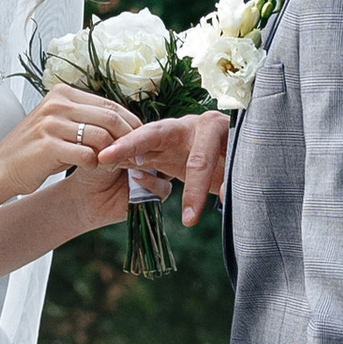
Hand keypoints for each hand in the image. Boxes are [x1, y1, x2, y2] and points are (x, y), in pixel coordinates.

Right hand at [0, 83, 126, 198]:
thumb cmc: (35, 150)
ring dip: (113, 153)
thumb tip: (124, 125)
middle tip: (135, 153)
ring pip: (101, 136)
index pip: (109, 103)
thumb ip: (86, 120)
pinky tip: (92, 169)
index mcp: (62, 93)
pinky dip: (96, 164)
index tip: (139, 137)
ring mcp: (51, 123)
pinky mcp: (48, 146)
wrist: (1, 168)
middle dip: (128, 137)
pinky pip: (87, 155)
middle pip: (110, 116)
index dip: (129, 121)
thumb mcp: (59, 125)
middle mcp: (57, 103)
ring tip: (114, 163)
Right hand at [105, 108, 233, 225]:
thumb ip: (232, 182)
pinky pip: (141, 149)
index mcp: (214, 128)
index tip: (190, 219)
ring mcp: (173, 133)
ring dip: (124, 148)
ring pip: (144, 138)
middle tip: (109, 156)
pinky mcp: (161, 145)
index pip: (200, 159)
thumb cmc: (239, 163)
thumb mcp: (238, 173)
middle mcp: (191, 124)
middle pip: (158, 131)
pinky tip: (109, 161)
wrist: (236, 156)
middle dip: (133, 144)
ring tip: (103, 157)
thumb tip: (227, 197)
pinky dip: (126, 155)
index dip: (194, 189)